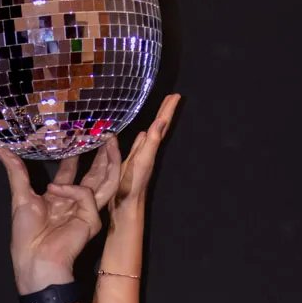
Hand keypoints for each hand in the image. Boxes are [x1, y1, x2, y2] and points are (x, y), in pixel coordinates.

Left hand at [0, 139, 121, 294]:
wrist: (33, 260)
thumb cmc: (26, 236)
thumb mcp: (20, 196)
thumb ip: (16, 171)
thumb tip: (0, 149)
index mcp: (60, 198)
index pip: (72, 171)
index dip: (75, 153)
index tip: (77, 133)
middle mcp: (75, 203)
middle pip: (95, 175)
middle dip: (102, 154)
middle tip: (107, 132)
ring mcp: (86, 212)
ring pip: (105, 182)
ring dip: (110, 161)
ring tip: (111, 141)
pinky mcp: (91, 220)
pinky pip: (85, 195)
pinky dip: (70, 189)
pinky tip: (53, 189)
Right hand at [109, 92, 180, 223]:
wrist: (126, 207)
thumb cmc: (133, 186)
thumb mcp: (142, 161)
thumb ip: (152, 142)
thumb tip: (161, 120)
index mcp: (151, 148)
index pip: (162, 125)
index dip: (168, 110)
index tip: (176, 95)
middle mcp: (148, 151)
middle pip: (158, 128)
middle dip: (164, 112)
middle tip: (171, 97)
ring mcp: (140, 158)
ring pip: (150, 135)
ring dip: (154, 123)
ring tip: (158, 112)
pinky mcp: (132, 164)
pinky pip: (139, 145)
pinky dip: (141, 137)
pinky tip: (140, 134)